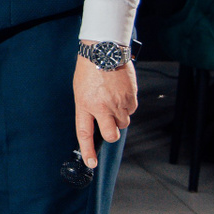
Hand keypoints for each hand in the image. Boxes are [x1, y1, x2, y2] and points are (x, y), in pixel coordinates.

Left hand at [73, 51, 136, 167]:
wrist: (104, 51)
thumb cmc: (89, 70)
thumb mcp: (81, 91)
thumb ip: (88, 108)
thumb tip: (98, 123)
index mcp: (85, 105)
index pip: (85, 134)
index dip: (88, 150)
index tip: (91, 163)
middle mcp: (102, 107)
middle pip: (111, 134)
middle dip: (111, 133)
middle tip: (109, 125)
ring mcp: (118, 103)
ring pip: (123, 122)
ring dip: (119, 116)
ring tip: (112, 99)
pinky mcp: (131, 97)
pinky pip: (132, 110)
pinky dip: (127, 106)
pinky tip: (121, 93)